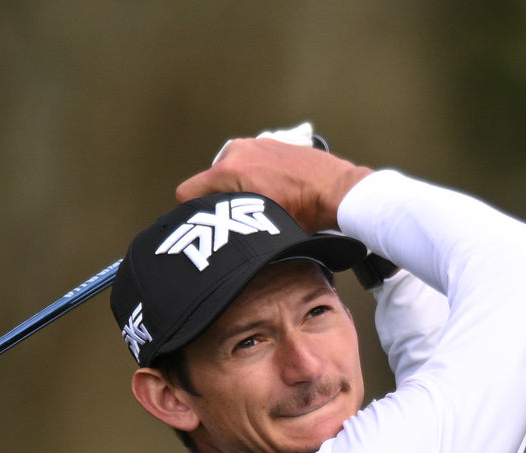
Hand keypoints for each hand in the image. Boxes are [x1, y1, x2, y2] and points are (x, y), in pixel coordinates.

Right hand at [175, 137, 371, 232]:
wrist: (338, 191)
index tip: (209, 228)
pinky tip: (274, 195)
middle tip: (240, 222)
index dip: (195, 215)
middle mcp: (238, 150)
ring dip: (238, 191)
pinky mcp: (270, 144)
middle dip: (219, 202)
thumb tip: (213, 235)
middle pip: (210, 184)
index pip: (188, 192)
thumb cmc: (305, 211)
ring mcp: (255, 144)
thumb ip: (229, 223)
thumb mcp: (260, 225)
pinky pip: (249, 166)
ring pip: (230, 175)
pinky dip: (254, 180)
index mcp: (230, 168)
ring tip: (260, 209)